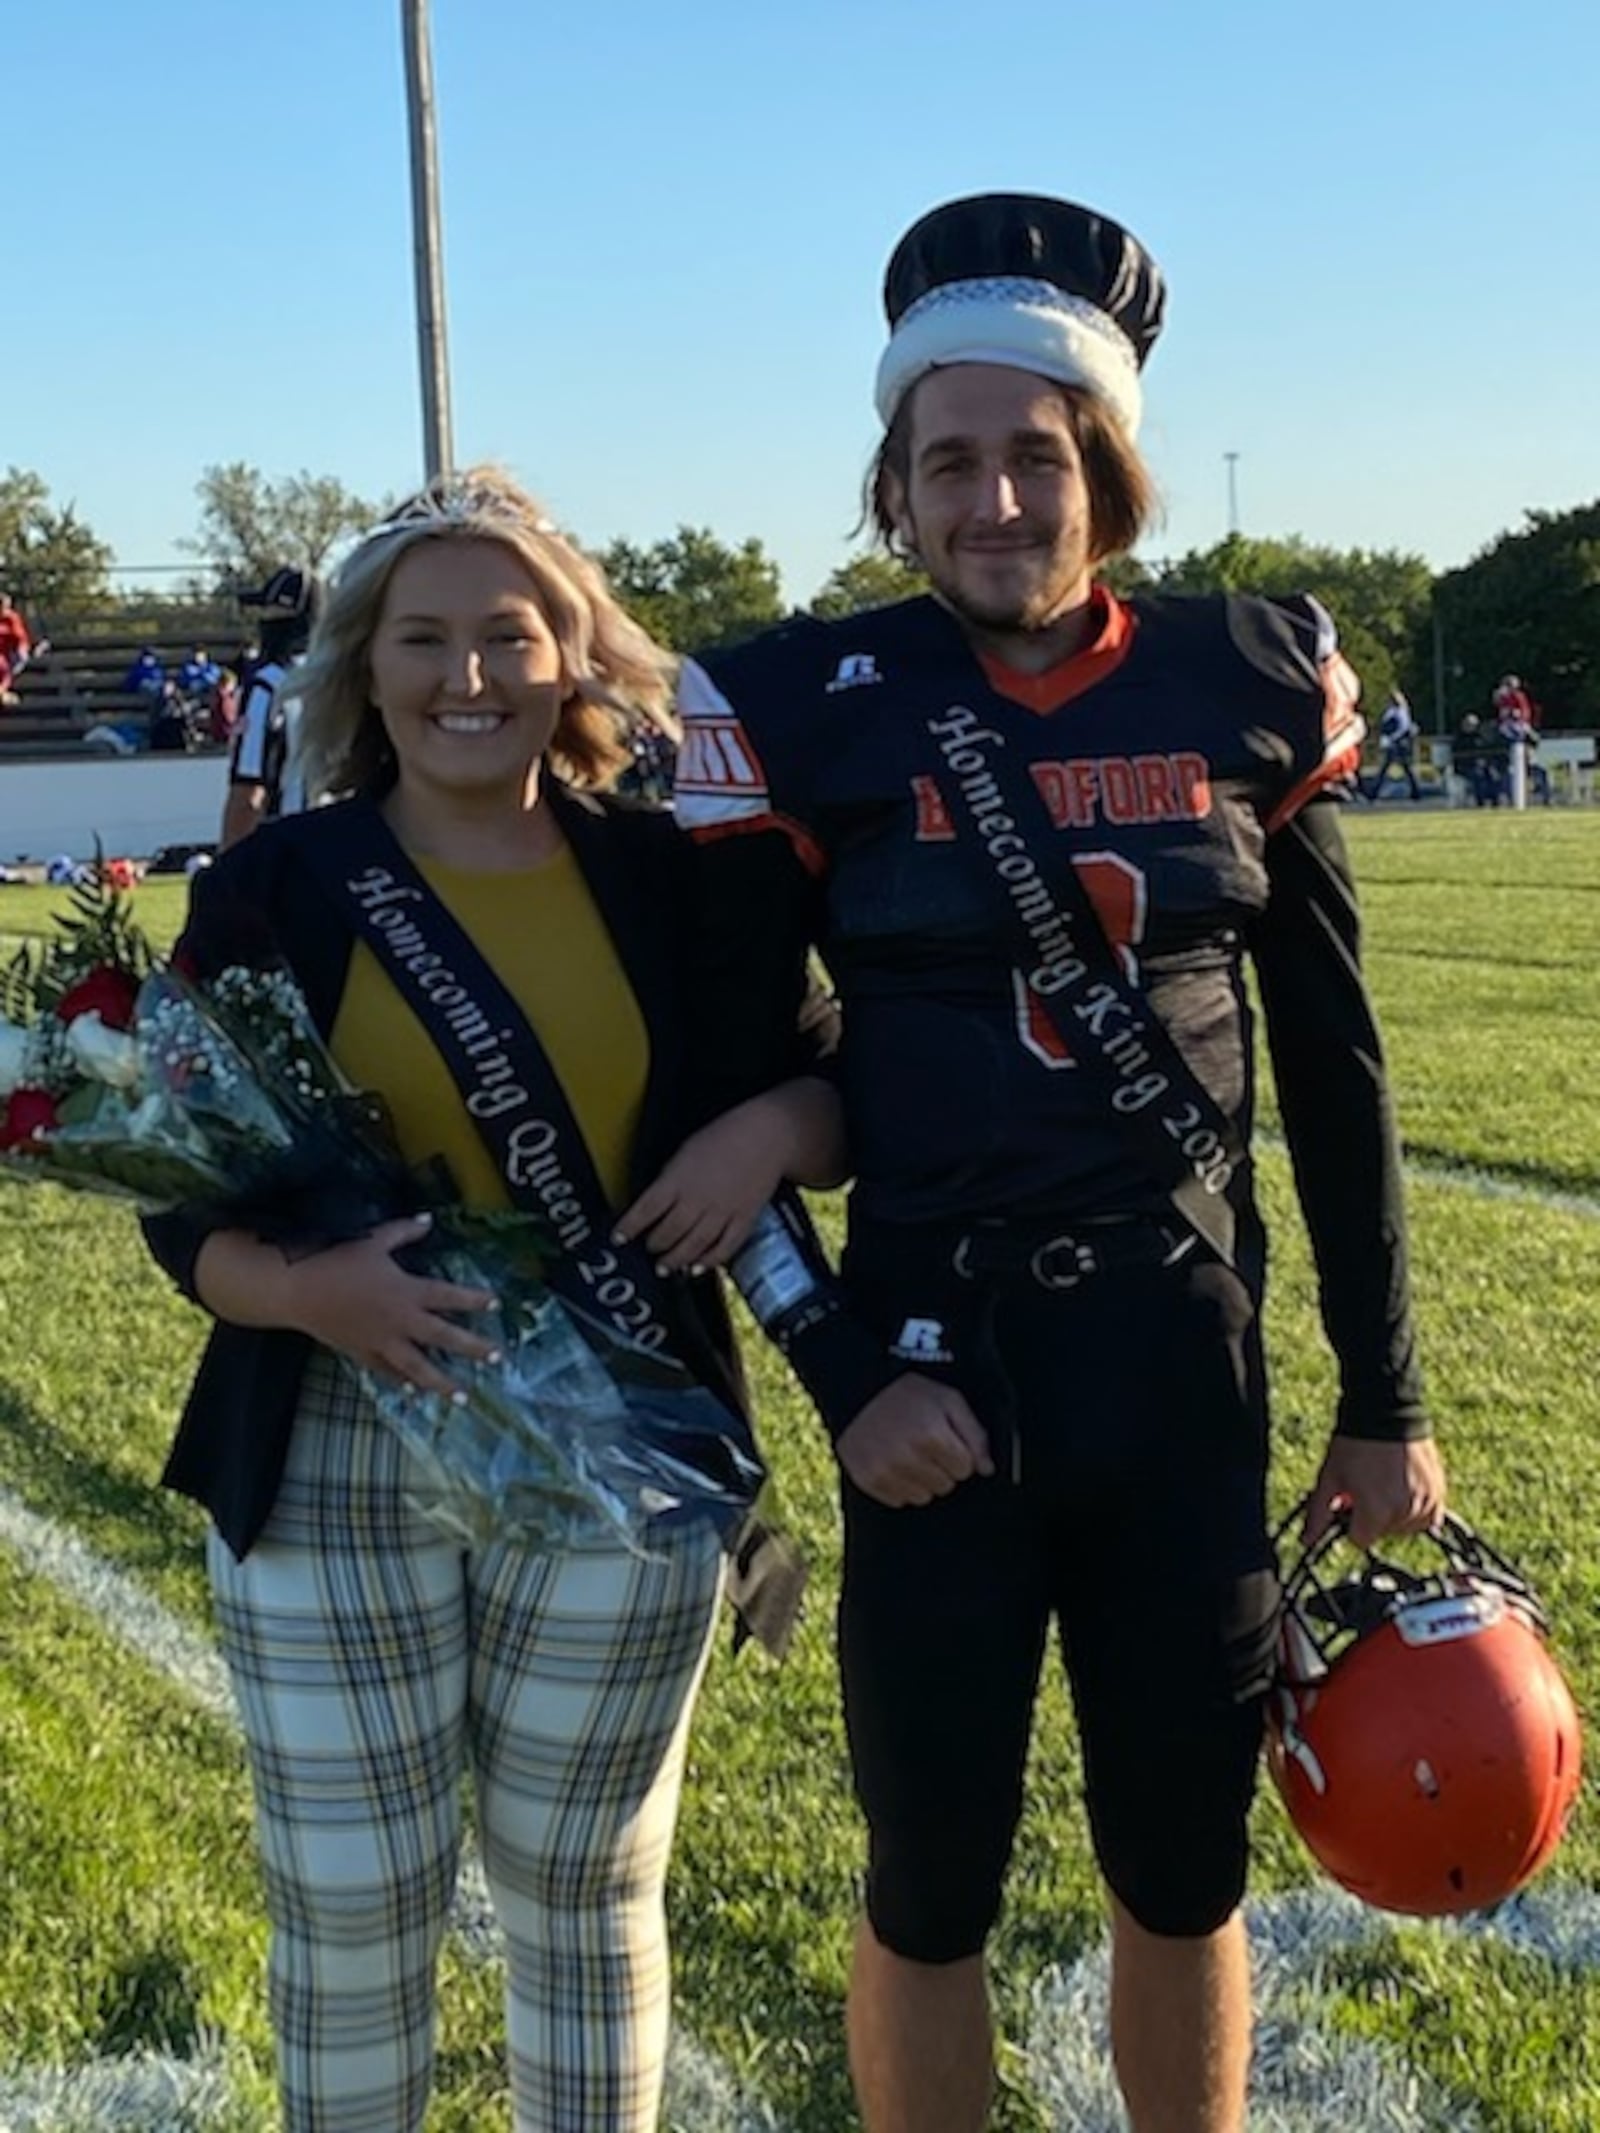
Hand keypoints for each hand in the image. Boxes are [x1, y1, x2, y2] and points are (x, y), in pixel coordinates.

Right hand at [279, 1214, 499, 1397]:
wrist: (297, 1288)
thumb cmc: (336, 1260)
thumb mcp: (374, 1239)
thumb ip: (404, 1231)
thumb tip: (428, 1219)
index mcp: (407, 1291)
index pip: (449, 1297)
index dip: (474, 1300)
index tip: (496, 1304)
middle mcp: (400, 1321)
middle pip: (444, 1337)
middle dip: (473, 1348)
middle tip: (497, 1358)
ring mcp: (381, 1341)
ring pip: (418, 1367)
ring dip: (442, 1382)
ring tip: (463, 1396)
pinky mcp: (361, 1352)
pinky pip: (386, 1371)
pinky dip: (402, 1381)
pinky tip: (414, 1391)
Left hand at [614, 1092, 815, 1271]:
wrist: (766, 1135)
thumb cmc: (722, 1138)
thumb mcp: (684, 1153)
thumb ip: (669, 1181)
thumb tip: (654, 1206)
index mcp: (678, 1180)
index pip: (645, 1210)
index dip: (629, 1227)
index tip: (618, 1238)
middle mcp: (698, 1199)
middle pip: (668, 1232)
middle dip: (654, 1245)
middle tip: (647, 1250)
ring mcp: (722, 1212)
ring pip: (693, 1245)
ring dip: (675, 1260)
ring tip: (664, 1267)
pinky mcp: (743, 1220)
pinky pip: (724, 1248)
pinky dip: (709, 1261)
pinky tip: (697, 1267)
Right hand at [835, 1374, 992, 1507]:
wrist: (858, 1391)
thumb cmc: (907, 1394)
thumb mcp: (949, 1400)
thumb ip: (975, 1433)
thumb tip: (987, 1468)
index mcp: (931, 1435)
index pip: (966, 1469)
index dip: (959, 1453)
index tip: (944, 1439)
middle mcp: (908, 1457)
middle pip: (946, 1486)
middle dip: (941, 1467)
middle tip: (924, 1444)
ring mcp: (885, 1471)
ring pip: (924, 1497)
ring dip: (921, 1478)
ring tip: (908, 1452)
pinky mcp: (868, 1481)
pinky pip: (898, 1500)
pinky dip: (899, 1484)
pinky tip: (893, 1461)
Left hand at [1301, 1435, 1447, 1551]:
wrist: (1385, 1412)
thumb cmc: (1355, 1442)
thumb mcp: (1330, 1478)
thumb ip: (1318, 1514)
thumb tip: (1306, 1541)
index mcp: (1376, 1512)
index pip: (1359, 1541)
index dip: (1350, 1524)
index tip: (1349, 1505)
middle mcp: (1404, 1512)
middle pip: (1382, 1534)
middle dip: (1371, 1517)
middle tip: (1365, 1488)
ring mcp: (1426, 1503)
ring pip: (1405, 1528)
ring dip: (1394, 1515)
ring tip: (1384, 1485)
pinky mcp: (1439, 1492)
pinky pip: (1430, 1519)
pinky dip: (1417, 1512)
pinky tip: (1404, 1493)